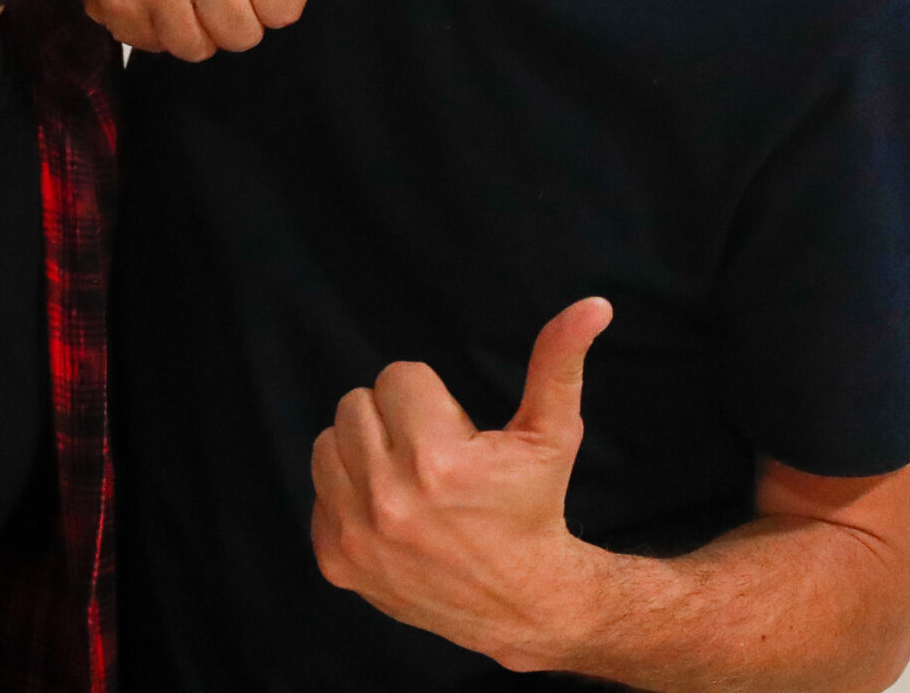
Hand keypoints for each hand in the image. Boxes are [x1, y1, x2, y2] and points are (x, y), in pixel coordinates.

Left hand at [311, 298, 615, 673]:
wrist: (522, 604)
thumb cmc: (535, 507)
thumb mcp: (553, 434)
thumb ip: (559, 362)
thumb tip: (591, 306)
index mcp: (436, 461)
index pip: (397, 376)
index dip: (431, 398)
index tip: (456, 432)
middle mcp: (388, 500)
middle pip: (355, 404)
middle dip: (394, 419)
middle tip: (433, 454)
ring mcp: (356, 535)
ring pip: (327, 442)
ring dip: (364, 450)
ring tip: (409, 478)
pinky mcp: (335, 561)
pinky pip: (317, 491)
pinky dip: (348, 494)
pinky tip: (391, 512)